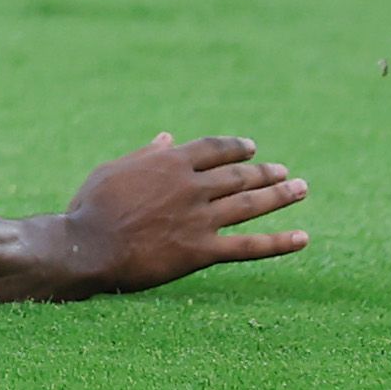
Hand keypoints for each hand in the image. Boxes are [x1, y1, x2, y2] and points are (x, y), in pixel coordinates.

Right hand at [62, 134, 310, 291]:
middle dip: (265, 172)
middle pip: (239, 175)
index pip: (214, 149)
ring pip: (251, 204)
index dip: (235, 148)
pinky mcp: (201, 251)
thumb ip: (145, 155)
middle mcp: (191, 186)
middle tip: (285, 173)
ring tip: (301, 188)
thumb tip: (167, 138)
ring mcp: (199, 219)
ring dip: (279, 195)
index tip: (251, 149)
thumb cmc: (91, 206)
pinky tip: (303, 238)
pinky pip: (249, 247)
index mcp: (169, 163)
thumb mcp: (113, 170)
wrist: (87, 245)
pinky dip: (279, 242)